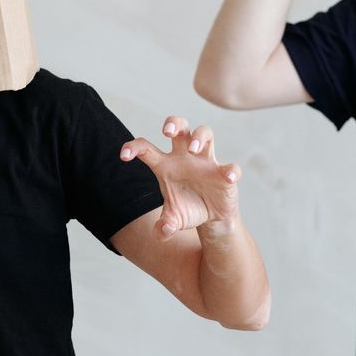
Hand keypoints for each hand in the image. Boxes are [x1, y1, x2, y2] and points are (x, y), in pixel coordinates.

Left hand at [119, 116, 242, 237]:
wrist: (210, 218)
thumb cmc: (187, 209)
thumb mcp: (173, 220)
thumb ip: (164, 226)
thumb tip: (162, 231)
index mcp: (165, 165)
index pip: (146, 148)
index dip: (134, 147)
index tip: (124, 156)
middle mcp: (185, 157)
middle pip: (179, 127)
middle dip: (173, 123)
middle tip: (166, 132)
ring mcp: (206, 162)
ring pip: (205, 133)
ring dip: (199, 137)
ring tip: (193, 150)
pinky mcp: (224, 173)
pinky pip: (230, 166)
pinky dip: (231, 170)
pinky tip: (228, 177)